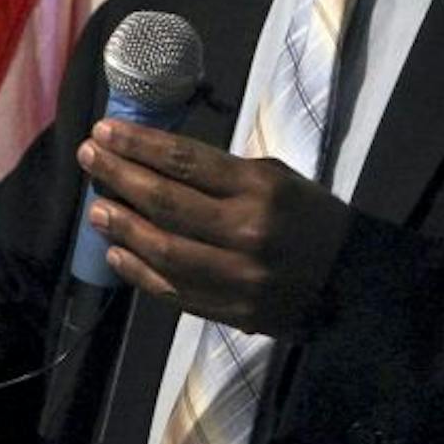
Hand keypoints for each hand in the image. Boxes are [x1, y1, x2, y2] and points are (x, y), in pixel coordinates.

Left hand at [75, 119, 350, 337]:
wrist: (353, 281)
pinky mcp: (230, 311)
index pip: (186, 160)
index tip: (106, 132)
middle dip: (120, 176)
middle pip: (165, 201)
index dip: (139, 145)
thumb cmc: (311, 218)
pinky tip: (117, 253)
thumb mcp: (278, 178)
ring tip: (96, 208)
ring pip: (163, 249)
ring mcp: (236, 276)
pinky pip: (172, 290)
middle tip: (89, 159)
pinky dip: (139, 271)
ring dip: (121, 227)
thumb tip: (156, 163)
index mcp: (261, 188)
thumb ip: (222, 175)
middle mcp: (246, 231)